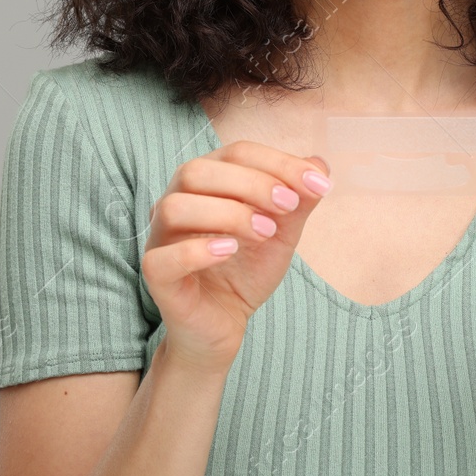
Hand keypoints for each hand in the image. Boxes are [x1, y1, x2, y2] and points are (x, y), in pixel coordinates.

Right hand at [143, 142, 331, 371]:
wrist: (225, 323)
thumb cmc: (245, 271)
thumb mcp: (281, 232)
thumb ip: (298, 200)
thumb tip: (319, 165)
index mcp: (205, 182)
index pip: (236, 152)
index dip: (278, 163)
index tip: (316, 185)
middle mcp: (175, 201)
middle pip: (198, 171)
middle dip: (251, 183)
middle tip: (288, 206)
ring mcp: (160, 238)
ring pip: (175, 208)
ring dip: (227, 214)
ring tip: (265, 233)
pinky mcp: (156, 275)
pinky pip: (162, 258)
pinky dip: (198, 250)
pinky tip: (230, 251)